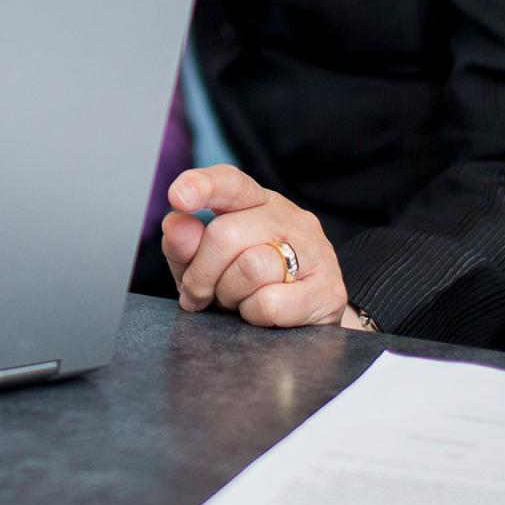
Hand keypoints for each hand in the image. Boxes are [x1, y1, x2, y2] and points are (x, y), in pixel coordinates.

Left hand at [161, 164, 349, 328]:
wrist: (306, 321)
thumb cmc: (246, 285)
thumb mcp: (205, 262)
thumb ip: (184, 243)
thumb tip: (176, 223)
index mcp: (257, 201)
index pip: (230, 182)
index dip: (201, 186)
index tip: (177, 197)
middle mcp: (290, 218)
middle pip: (227, 234)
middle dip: (201, 273)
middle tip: (198, 294)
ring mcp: (316, 251)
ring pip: (250, 267)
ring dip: (228, 294)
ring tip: (234, 301)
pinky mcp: (329, 291)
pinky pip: (270, 303)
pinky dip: (252, 314)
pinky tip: (259, 313)